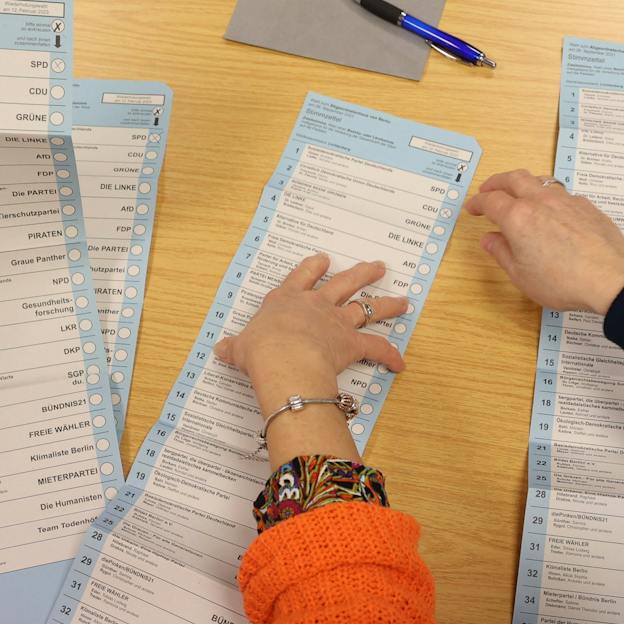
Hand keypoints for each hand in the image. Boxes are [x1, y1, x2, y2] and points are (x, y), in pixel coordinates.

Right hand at [214, 254, 409, 461]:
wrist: (283, 358)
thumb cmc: (260, 350)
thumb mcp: (240, 347)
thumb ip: (235, 348)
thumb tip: (221, 350)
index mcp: (287, 300)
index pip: (302, 276)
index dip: (313, 267)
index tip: (323, 260)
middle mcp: (316, 305)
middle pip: (344, 283)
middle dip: (362, 273)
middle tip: (376, 267)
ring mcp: (337, 322)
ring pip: (368, 308)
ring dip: (387, 305)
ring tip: (402, 301)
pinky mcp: (352, 343)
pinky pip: (376, 348)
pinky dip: (390, 356)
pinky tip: (399, 364)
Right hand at [464, 169, 623, 314]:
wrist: (610, 276)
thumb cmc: (564, 280)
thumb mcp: (521, 275)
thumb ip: (502, 253)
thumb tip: (489, 239)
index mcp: (518, 217)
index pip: (490, 201)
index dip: (477, 202)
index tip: (472, 208)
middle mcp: (540, 201)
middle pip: (513, 178)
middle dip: (497, 182)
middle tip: (488, 190)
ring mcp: (565, 200)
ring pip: (539, 180)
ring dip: (524, 183)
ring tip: (519, 194)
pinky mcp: (585, 205)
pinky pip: (562, 193)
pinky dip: (549, 196)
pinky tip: (552, 211)